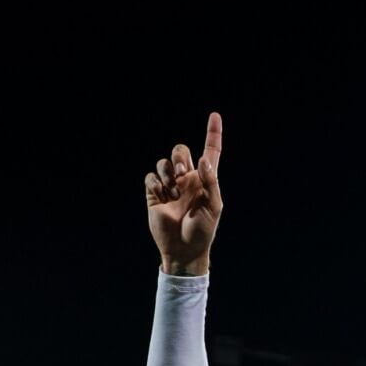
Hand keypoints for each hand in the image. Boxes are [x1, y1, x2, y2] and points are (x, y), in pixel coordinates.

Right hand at [145, 112, 223, 275]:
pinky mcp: (154, 194)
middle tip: (181, 173)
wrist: (184, 250)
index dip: (213, 133)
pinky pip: (150, 177)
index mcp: (205, 179)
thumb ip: (211, 181)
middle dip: (179, 156)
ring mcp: (170, 186)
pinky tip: (162, 196)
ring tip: (172, 191)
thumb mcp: (214, 207)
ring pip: (163, 162)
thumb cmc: (203, 231)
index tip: (214, 115)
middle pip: (181, 150)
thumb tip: (202, 159)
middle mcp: (187, 179)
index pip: (210, 150)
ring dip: (167, 172)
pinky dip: (156, 183)